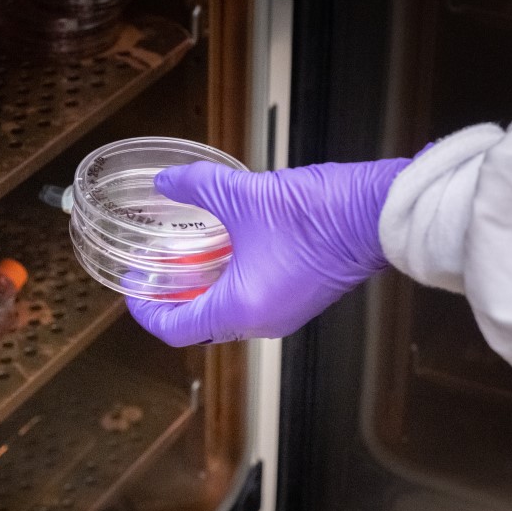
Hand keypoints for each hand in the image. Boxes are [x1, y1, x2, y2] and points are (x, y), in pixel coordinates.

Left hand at [125, 156, 413, 345]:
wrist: (376, 213)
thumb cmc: (315, 213)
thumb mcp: (242, 195)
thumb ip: (196, 187)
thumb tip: (166, 182)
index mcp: (240, 309)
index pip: (177, 328)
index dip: (148, 311)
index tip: (135, 289)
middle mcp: (261, 322)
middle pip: (202, 325)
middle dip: (174, 300)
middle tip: (156, 271)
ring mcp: (284, 314)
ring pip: (228, 315)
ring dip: (204, 292)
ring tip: (185, 259)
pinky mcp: (301, 300)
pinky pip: (253, 304)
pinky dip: (231, 286)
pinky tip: (224, 252)